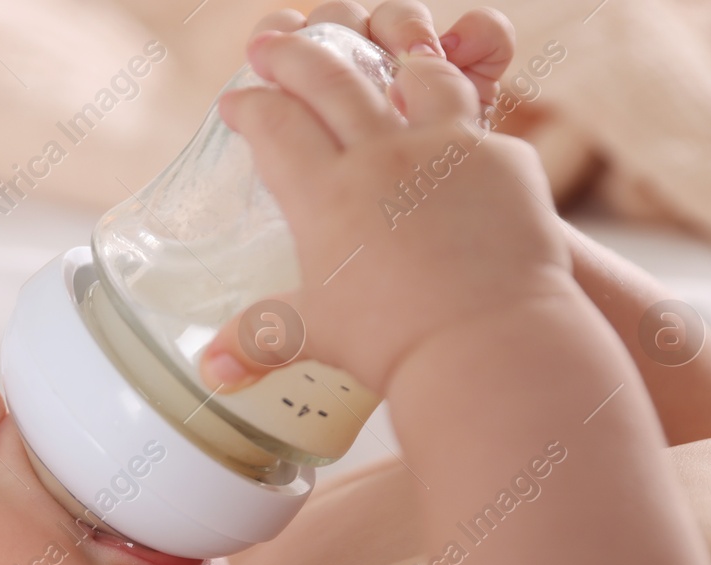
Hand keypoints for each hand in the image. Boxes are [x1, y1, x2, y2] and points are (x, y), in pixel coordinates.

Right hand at [198, 3, 572, 394]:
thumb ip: (259, 339)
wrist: (486, 341)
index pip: (275, 126)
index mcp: (324, 194)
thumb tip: (211, 374)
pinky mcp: (499, 158)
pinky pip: (474, 118)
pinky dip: (456, 114)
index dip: (249, 107)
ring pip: (414, 74)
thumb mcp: (316, 335)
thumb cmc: (393, 342)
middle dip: (294, 54)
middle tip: (273, 44)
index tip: (235, 103)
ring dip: (392, 56)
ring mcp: (445, 148)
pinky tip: (451, 126)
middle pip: (329, 78)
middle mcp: (381, 155)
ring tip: (382, 56)